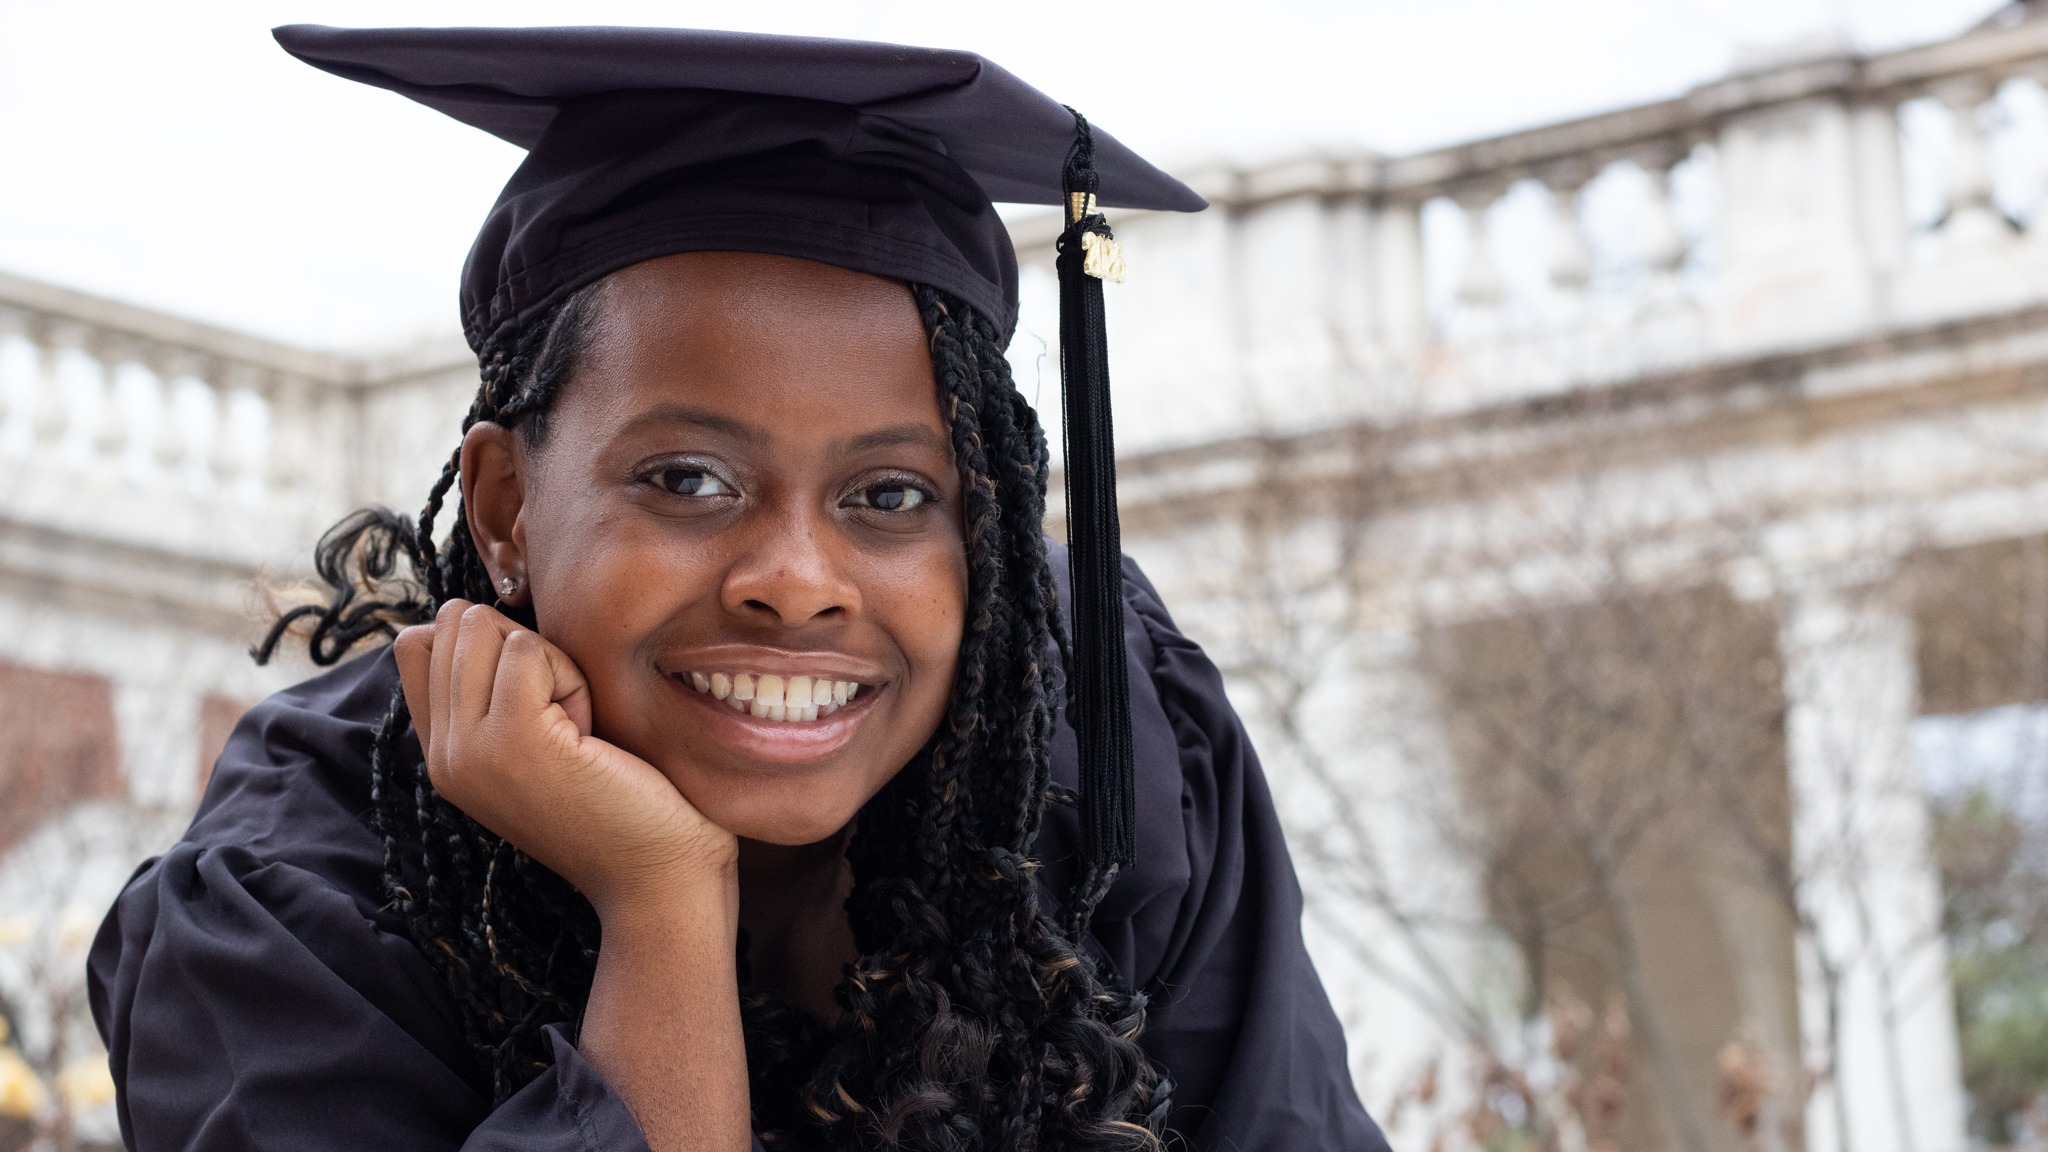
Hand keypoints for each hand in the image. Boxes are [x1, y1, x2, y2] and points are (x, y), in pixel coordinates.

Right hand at [393, 601, 737, 919]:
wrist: (658, 879)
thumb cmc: (624, 800)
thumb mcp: (542, 741)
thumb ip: (496, 690)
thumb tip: (472, 614)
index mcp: (445, 754)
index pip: (419, 643)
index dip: (494, 643)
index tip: (542, 703)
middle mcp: (442, 754)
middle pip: (454, 623)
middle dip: (527, 650)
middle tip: (569, 720)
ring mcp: (467, 749)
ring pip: (486, 628)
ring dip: (552, 662)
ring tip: (579, 730)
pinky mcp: (510, 739)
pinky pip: (529, 649)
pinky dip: (573, 677)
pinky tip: (590, 735)